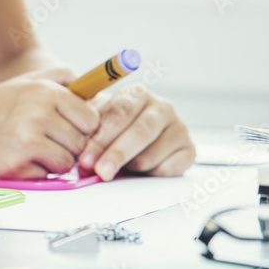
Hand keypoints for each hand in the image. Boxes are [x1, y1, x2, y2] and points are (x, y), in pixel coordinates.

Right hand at [0, 66, 99, 178]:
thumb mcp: (22, 83)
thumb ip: (57, 78)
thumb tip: (89, 85)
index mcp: (44, 90)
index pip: (91, 116)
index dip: (82, 128)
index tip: (66, 130)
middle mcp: (39, 110)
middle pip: (83, 141)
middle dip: (68, 147)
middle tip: (43, 141)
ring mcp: (29, 135)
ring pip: (68, 161)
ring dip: (52, 161)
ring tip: (28, 149)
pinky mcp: (19, 160)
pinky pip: (48, 174)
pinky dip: (35, 172)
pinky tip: (16, 159)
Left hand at [78, 84, 194, 180]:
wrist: (135, 138)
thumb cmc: (112, 127)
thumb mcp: (96, 118)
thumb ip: (88, 126)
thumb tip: (78, 144)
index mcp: (136, 94)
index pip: (120, 113)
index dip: (101, 138)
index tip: (86, 159)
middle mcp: (162, 107)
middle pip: (140, 132)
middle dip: (116, 155)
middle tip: (100, 172)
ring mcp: (179, 128)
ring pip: (152, 154)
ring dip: (131, 167)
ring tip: (119, 168)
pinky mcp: (189, 150)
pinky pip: (169, 169)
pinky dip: (151, 175)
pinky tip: (141, 171)